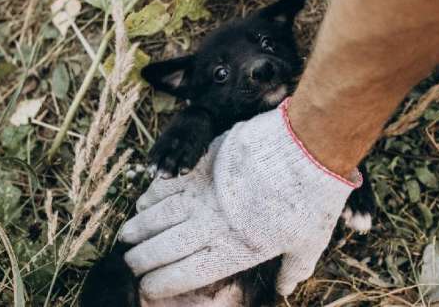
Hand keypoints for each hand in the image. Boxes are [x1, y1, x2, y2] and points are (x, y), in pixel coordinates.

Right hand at [120, 99, 361, 298]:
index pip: (188, 274)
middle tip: (129, 263)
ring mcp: (204, 195)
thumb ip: (293, 269)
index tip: (147, 288)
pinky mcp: (202, 167)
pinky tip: (141, 204)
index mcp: (236, 250)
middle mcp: (213, 226)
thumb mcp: (309, 242)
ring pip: (160, 217)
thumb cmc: (312, 198)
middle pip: (166, 248)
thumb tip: (287, 290)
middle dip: (141, 259)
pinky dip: (150, 196)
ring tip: (126, 237)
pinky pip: (167, 186)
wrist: (306, 146)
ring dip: (139, 228)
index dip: (162, 284)